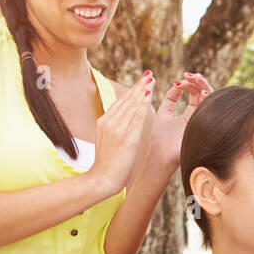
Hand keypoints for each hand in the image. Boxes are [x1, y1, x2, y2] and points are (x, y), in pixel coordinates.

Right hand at [89, 72, 155, 194]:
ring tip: (152, 80)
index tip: (141, 82)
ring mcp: (117, 129)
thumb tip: (123, 121)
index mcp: (104, 121)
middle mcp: (109, 121)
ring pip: (132, 105)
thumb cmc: (107, 164)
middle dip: (139, 86)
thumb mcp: (107, 140)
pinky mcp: (126, 138)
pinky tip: (149, 96)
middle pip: (126, 100)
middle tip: (149, 74)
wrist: (102, 178)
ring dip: (143, 91)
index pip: (120, 102)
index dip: (132, 91)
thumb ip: (114, 128)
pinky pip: (136, 117)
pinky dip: (143, 105)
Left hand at [150, 72, 212, 168]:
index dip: (190, 83)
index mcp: (189, 114)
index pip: (194, 93)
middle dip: (199, 81)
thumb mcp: (164, 112)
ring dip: (204, 86)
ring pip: (211, 99)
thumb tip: (177, 82)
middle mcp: (198, 117)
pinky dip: (209, 98)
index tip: (181, 78)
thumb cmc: (158, 138)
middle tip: (191, 75)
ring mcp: (202, 121)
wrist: (159, 156)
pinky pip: (212, 110)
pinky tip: (201, 91)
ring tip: (196, 78)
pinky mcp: (204, 126)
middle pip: (204, 94)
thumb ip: (171, 98)